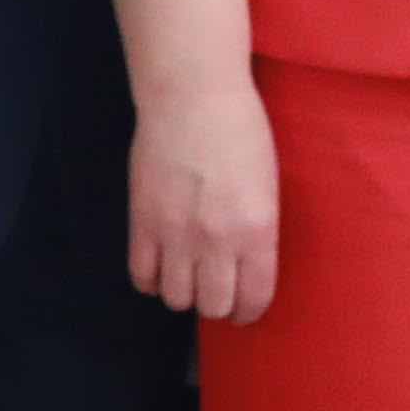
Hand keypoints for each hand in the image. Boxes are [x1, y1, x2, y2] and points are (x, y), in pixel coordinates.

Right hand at [128, 78, 282, 324]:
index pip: (253, 298)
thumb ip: (258, 230)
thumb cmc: (242, 131)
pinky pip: (141, 276)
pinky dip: (152, 279)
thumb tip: (247, 265)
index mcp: (257, 230)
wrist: (192, 98)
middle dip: (219, 307)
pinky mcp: (142, 223)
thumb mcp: (268, 185)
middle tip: (218, 294)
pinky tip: (161, 265)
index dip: (249, 312)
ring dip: (184, 293)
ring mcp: (175, 235)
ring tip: (189, 277)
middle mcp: (216, 241)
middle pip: (213, 307)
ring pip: (176, 298)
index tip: (246, 311)